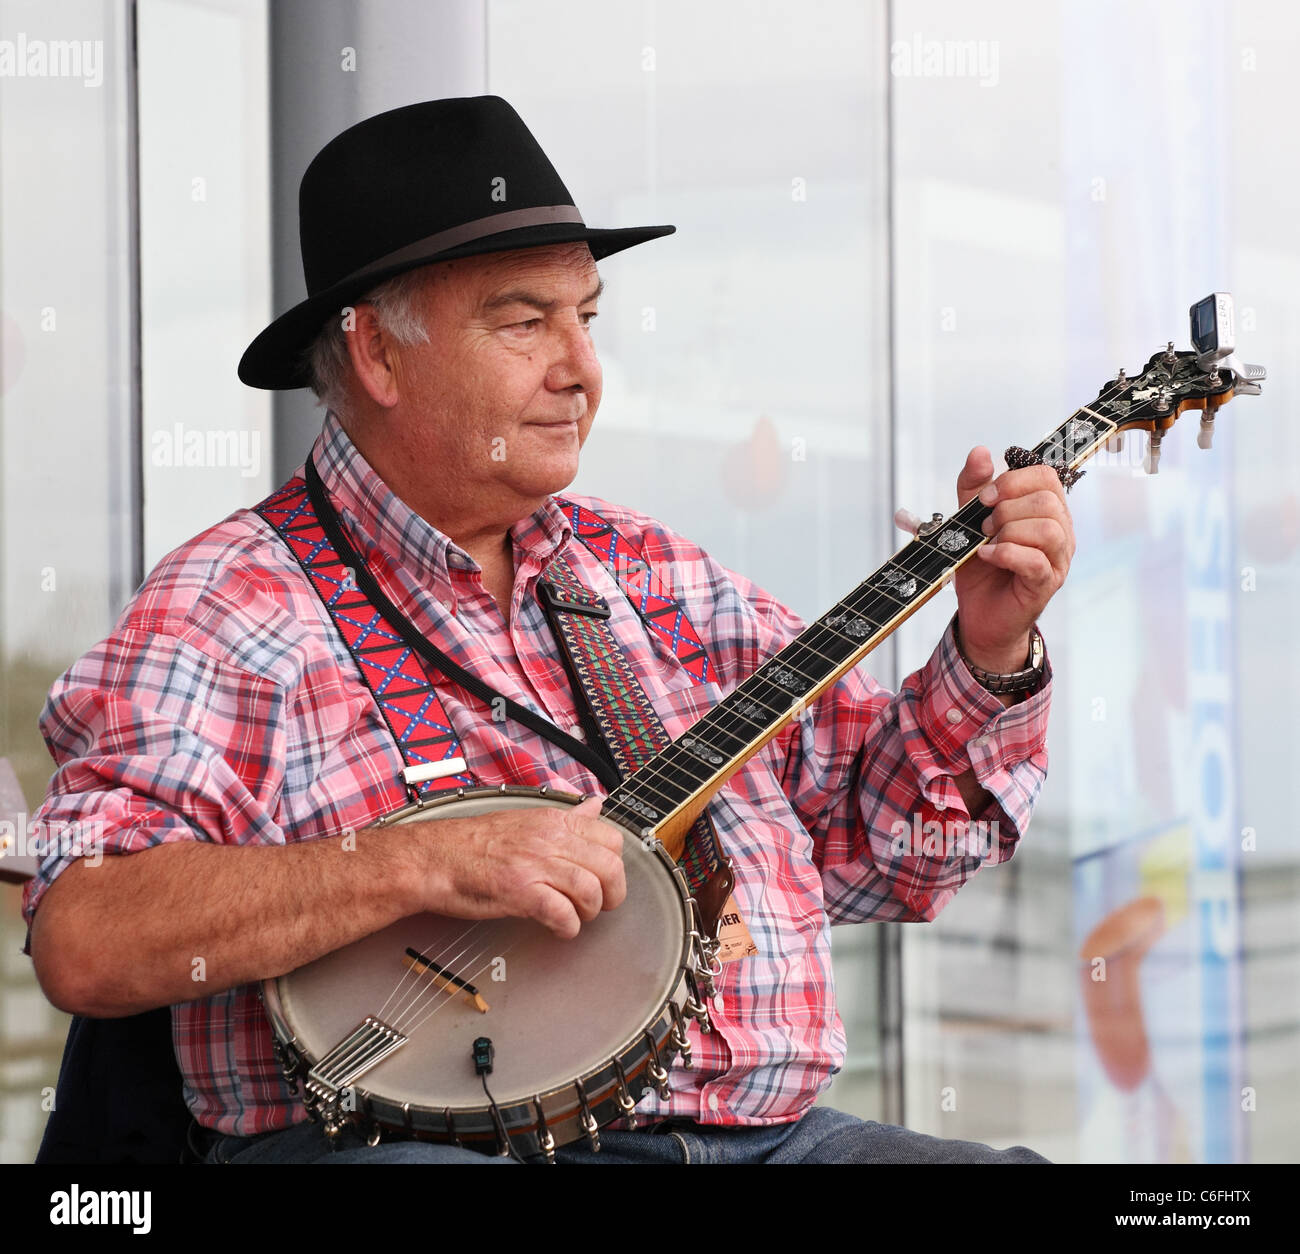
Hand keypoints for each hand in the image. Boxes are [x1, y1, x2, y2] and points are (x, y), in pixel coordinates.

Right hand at [410, 796, 626, 938]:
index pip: (611, 838)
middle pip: (609, 866)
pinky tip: (559, 929)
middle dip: (612, 893)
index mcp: (554, 821)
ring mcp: (535, 864)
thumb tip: (595, 806)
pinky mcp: (520, 891)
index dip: (615, 865)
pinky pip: (562, 913)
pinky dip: (568, 927)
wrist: (433, 858)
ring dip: (590, 912)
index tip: (604, 880)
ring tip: (575, 917)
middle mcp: (549, 839)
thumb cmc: (473, 844)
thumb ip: (566, 818)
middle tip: (599, 906)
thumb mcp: (526, 820)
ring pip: (591, 890)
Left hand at [952, 446, 1074, 670]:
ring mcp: (1057, 559)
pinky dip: (1005, 554)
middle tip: (983, 527)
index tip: (983, 498)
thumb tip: (980, 452)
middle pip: (1047, 501)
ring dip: (1008, 531)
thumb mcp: (968, 520)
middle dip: (1007, 508)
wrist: (979, 614)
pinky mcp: (1045, 584)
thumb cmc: (981, 567)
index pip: (1046, 476)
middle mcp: (1060, 532)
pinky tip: (987, 557)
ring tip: (986, 542)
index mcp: (1046, 510)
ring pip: (1048, 529)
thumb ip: (973, 486)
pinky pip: (1035, 560)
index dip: (1012, 482)